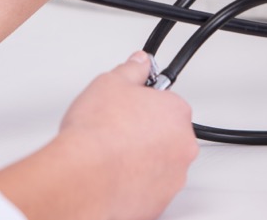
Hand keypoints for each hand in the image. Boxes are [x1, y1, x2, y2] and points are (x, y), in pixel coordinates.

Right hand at [0, 51, 196, 219]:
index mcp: (176, 112)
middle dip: (147, 132)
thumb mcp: (110, 83)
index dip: (144, 103)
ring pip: (161, 164)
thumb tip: (139, 62)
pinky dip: (136, 184)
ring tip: (113, 155)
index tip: (129, 107)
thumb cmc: (97, 133)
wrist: (83, 177)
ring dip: (143, 159)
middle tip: (118, 130)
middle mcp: (183, 146)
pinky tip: (114, 176)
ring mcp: (173, 178)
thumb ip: (131, 70)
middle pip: (168, 134)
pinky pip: (149, 189)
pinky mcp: (158, 204)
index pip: (167, 103)